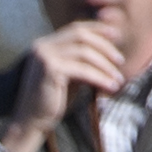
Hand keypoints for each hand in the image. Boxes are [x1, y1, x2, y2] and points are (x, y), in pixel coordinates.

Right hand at [0, 20, 133, 151]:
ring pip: (84, 52)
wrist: (31, 122)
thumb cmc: (52, 102)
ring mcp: (45, 56)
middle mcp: (43, 46)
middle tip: (120, 60)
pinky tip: (110, 86)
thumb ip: (83, 62)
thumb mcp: (70, 77)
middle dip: (104, 46)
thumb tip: (108, 52)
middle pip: (81, 36)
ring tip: (118, 79)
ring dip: (105, 65)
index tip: (117, 35)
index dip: (97, 29)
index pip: (75, 29)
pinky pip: (82, 70)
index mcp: (45, 44)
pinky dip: (99, 77)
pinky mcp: (50, 70)